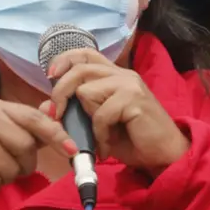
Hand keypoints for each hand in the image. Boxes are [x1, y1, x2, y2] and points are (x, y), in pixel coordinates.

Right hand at [0, 99, 76, 198]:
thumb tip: (54, 109)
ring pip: (11, 168)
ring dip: (5, 177)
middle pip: (26, 147)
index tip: (72, 149)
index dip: (56, 134)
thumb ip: (28, 123)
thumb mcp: (1, 128)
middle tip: (9, 164)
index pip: (34, 119)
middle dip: (24, 164)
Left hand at [44, 49, 189, 176]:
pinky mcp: (134, 100)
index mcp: (115, 75)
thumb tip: (45, 106)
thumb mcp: (96, 126)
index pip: (86, 54)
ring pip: (87, 91)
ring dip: (86, 120)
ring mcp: (130, 85)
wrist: (164, 155)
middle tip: (58, 116)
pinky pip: (101, 114)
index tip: (50, 77)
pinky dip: (99, 135)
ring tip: (97, 137)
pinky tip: (107, 147)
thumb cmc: (132, 140)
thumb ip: (73, 114)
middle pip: (80, 69)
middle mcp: (122, 75)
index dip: (64, 60)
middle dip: (61, 92)